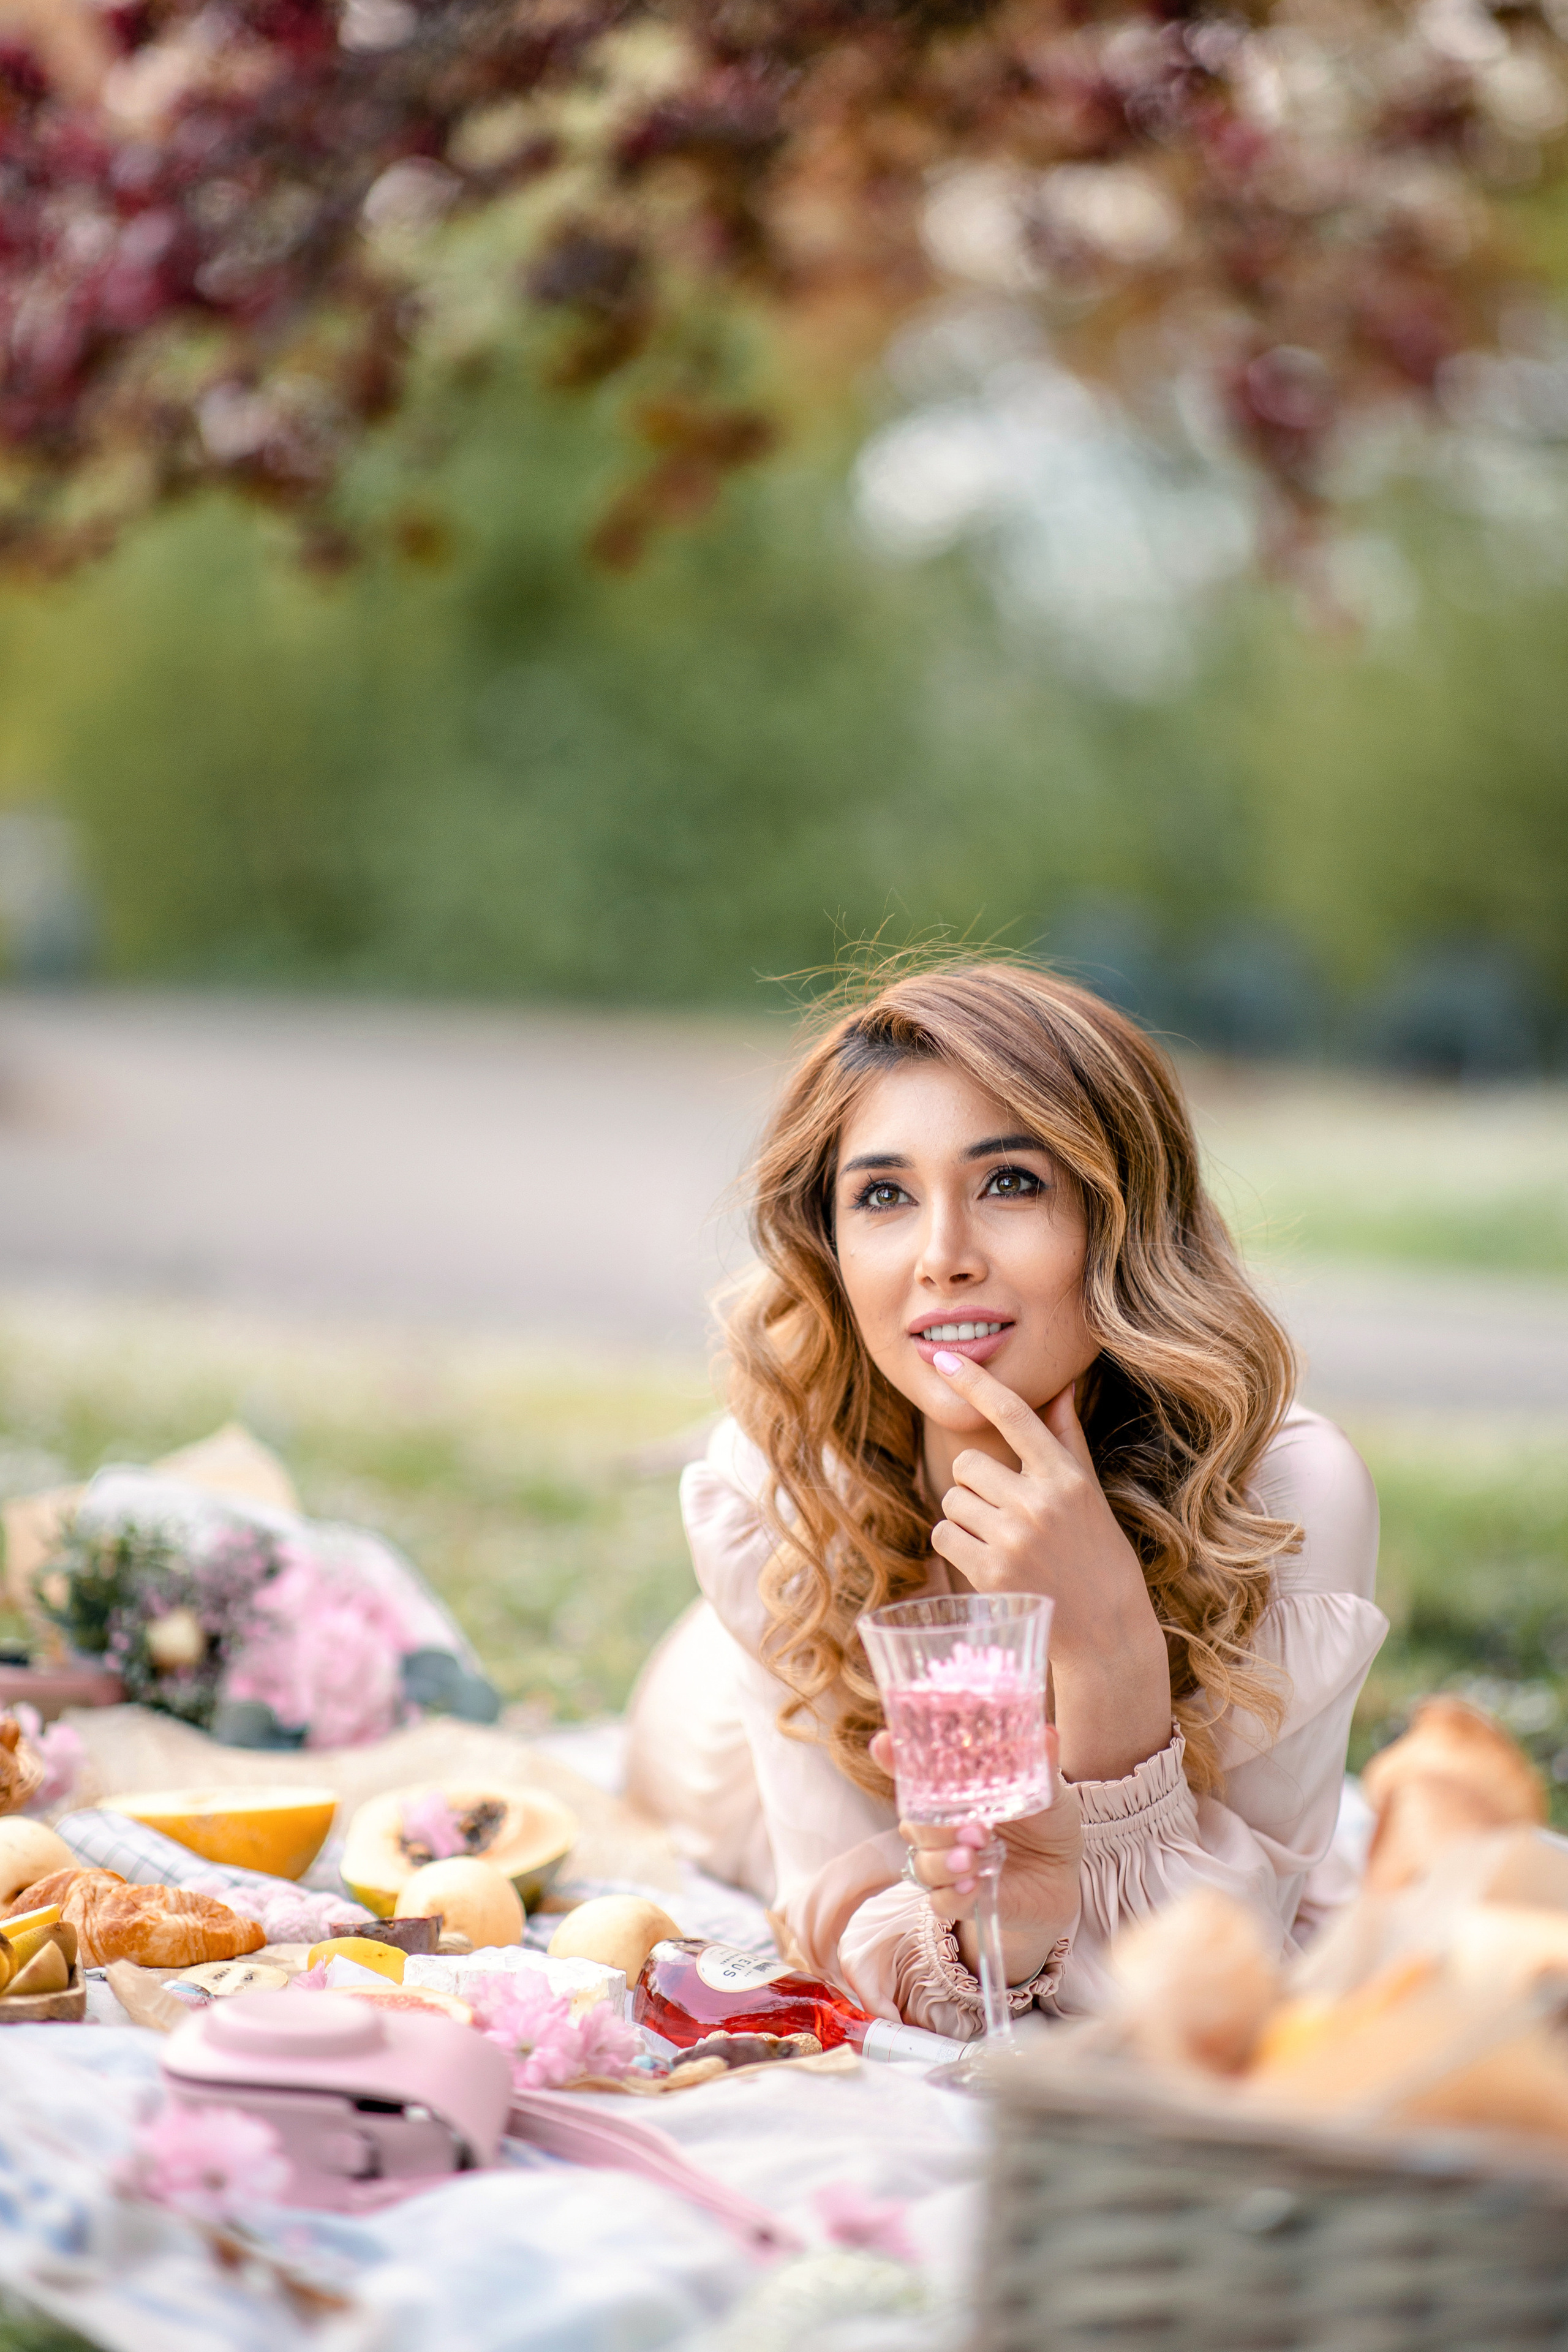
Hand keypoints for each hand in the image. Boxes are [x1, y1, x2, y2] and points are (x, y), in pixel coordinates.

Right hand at [872, 1726, 1081, 1986]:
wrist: (1063, 1877)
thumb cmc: (1047, 1824)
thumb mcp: (1048, 1792)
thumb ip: (1041, 1767)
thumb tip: (1047, 1733)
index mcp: (955, 1792)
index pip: (913, 1773)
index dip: (892, 1758)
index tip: (882, 1744)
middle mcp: (943, 1826)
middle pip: (913, 1822)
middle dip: (933, 1825)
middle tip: (972, 1827)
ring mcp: (949, 1864)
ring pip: (922, 1864)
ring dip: (944, 1862)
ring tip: (975, 1858)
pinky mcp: (961, 1900)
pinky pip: (940, 1902)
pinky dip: (953, 1895)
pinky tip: (974, 1886)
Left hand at [928, 1350, 1172, 1782]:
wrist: (1105, 1628)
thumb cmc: (1095, 1549)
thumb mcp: (1087, 1490)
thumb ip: (1066, 1438)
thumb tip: (1062, 1386)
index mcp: (1063, 1475)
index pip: (1013, 1413)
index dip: (976, 1382)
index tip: (945, 1357)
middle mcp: (1038, 1502)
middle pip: (967, 1463)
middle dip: (977, 1484)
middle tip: (1006, 1510)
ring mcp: (1013, 1539)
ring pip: (952, 1500)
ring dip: (966, 1516)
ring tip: (1002, 1539)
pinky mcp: (990, 1573)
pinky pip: (943, 1536)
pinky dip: (956, 1545)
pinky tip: (988, 1560)